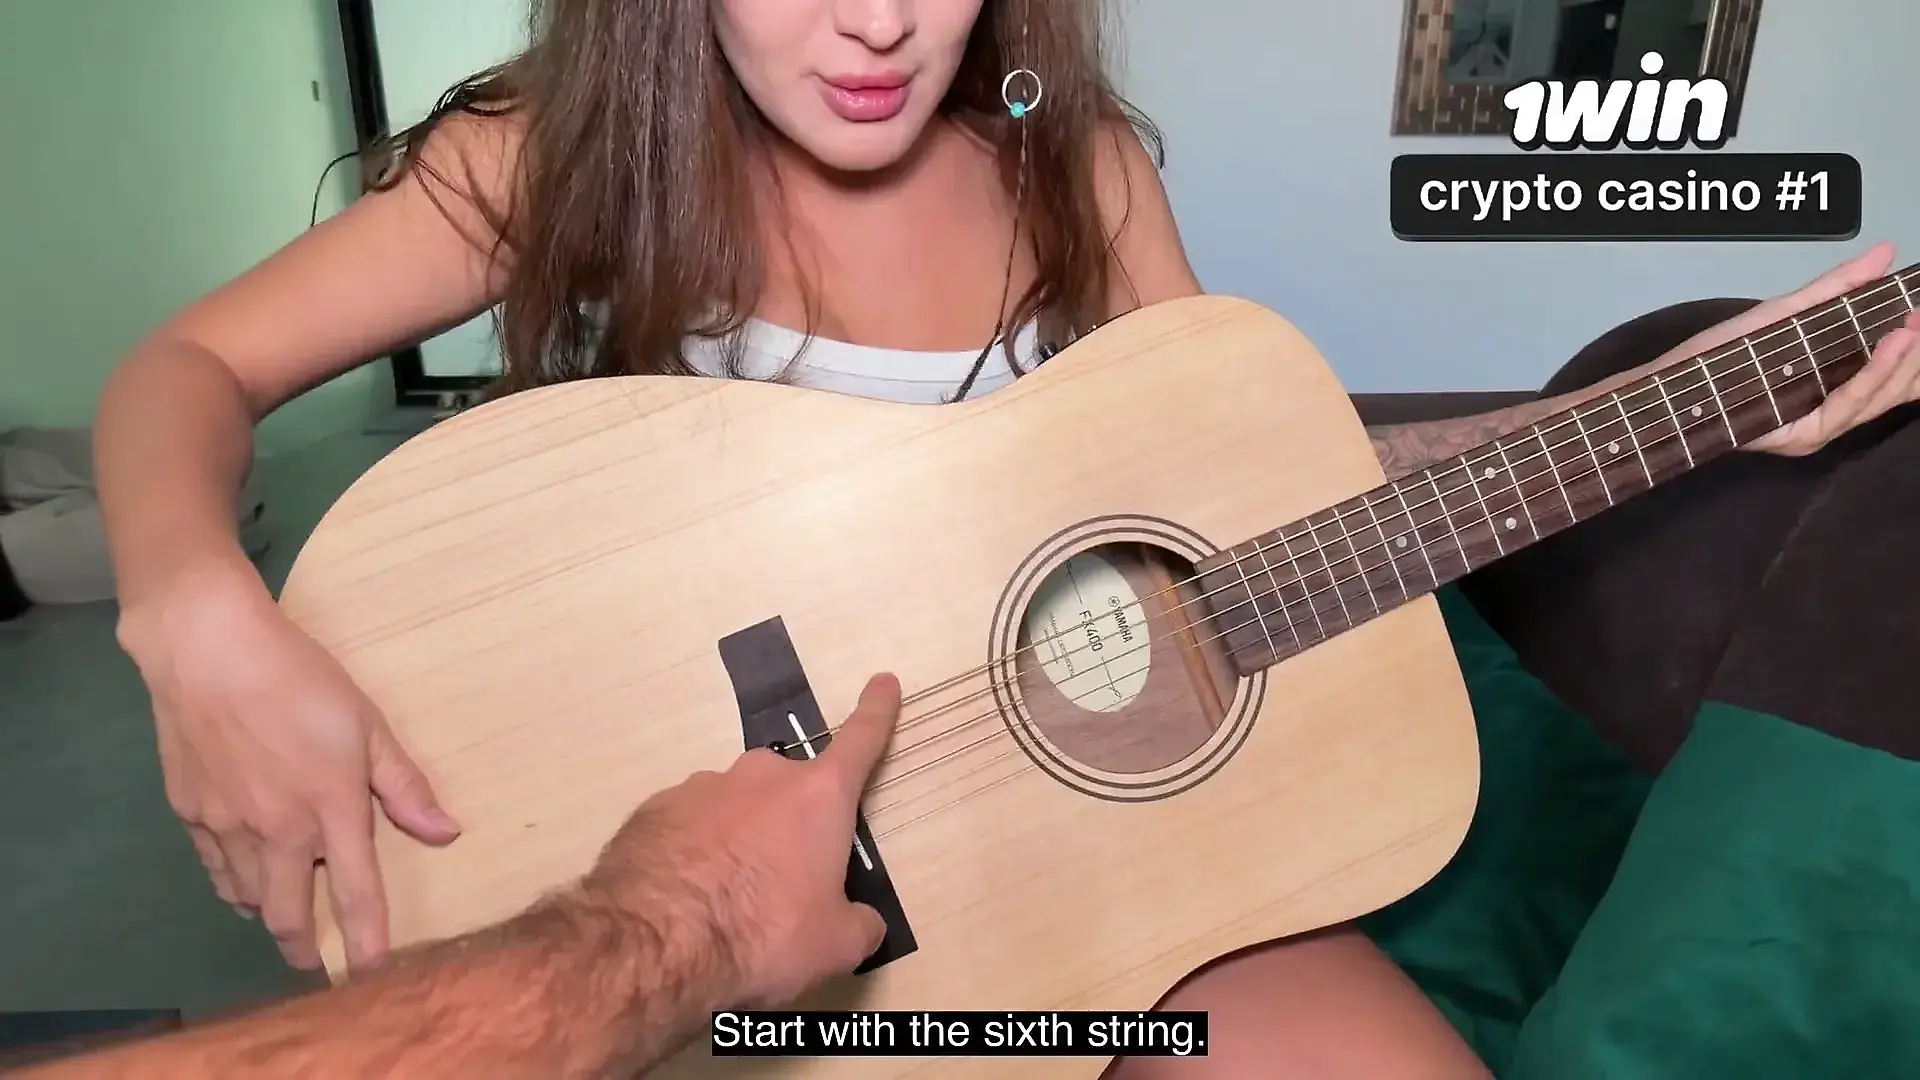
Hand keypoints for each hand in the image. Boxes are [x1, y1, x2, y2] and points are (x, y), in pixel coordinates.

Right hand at [118, 562, 460, 971]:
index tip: (372, 977)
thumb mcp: (367, 724)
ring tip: (286, 915)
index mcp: (330, 807)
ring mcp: (227, 825)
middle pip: (288, 916)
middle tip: (316, 961)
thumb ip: (404, 785)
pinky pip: (215, 870)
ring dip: (270, 914)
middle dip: (305, 948)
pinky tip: (245, 879)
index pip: (356, 893)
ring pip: (248, 898)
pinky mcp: (189, 813)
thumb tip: (447, 832)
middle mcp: (277, 829)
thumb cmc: (301, 679)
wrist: (208, 650)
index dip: (367, 943)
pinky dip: (234, 886)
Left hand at [582, 673, 902, 1006]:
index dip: (876, 712)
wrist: (655, 940)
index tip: (882, 681)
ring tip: (725, 901)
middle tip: (782, 886)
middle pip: (791, 791)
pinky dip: (695, 852)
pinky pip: (691, 826)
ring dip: (740, 841)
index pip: (860, 742)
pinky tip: (685, 896)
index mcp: (818, 797)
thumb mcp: (835, 945)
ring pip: (737, 809)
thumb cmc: (763, 933)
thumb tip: (861, 921)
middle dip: (792, 828)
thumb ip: (858, 924)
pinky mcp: (656, 808)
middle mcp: (762, 776)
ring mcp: (704, 786)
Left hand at [1676, 242, 1919, 455]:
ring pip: (1878, 400)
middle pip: (1895, 391)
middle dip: (1918, 355)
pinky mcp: (1797, 436)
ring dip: (1903, 361)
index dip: (1919, 351)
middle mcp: (1831, 416)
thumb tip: (1885, 252)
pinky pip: (1846, 408)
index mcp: (1835, 393)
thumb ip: (1837, 288)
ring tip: (1916, 325)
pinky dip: (1872, 376)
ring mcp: (1816, 430)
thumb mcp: (1786, 312)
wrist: (1668, 381)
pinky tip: (1890, 345)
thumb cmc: (1721, 354)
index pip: (1896, 379)